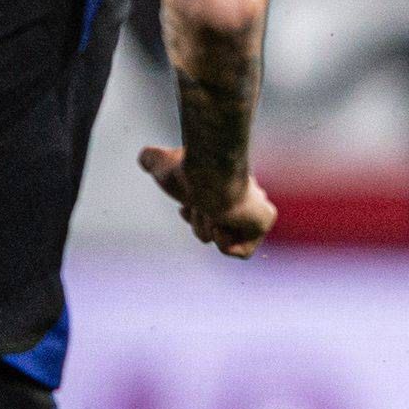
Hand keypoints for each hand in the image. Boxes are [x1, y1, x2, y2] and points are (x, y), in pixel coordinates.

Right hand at [139, 145, 277, 257]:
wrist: (206, 176)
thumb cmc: (186, 170)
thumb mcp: (160, 163)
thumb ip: (151, 160)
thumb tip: (144, 157)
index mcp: (223, 186)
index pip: (211, 212)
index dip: (194, 215)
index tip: (185, 207)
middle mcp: (242, 198)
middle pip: (214, 228)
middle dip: (199, 222)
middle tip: (197, 207)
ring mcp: (254, 208)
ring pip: (224, 239)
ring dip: (208, 228)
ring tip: (211, 211)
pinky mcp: (265, 220)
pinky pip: (242, 251)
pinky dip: (225, 243)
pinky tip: (222, 224)